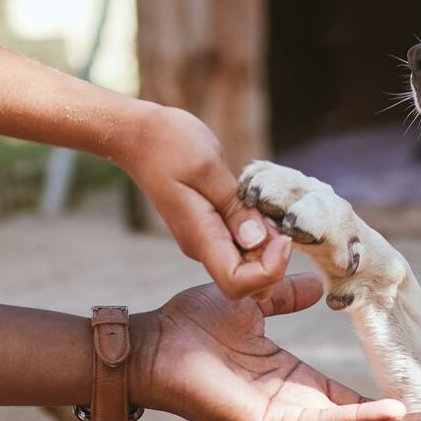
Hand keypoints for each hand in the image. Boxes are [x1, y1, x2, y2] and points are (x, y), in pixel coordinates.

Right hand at [116, 105, 290, 299]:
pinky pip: (239, 244)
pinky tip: (258, 203)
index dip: (269, 270)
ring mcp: (204, 238)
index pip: (237, 284)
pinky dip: (258, 232)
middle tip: (280, 219)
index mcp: (200, 236)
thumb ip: (234, 206)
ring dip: (267, 245)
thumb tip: (259, 241)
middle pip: (247, 282)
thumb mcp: (207, 167)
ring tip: (268, 206)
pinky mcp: (209, 226)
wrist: (138, 136)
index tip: (283, 236)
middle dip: (274, 261)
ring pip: (246, 263)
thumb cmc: (169, 144)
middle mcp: (201, 246)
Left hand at [133, 275, 420, 420]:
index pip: (357, 408)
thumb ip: (285, 292)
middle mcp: (294, 411)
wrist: (149, 339)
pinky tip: (390, 416)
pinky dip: (357, 420)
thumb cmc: (192, 325)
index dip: (397, 413)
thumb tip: (319, 285)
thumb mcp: (253, 300)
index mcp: (296, 387)